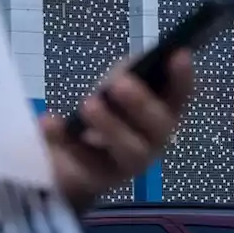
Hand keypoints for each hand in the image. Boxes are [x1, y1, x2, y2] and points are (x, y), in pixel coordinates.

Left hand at [41, 50, 193, 209]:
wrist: (71, 160)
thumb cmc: (104, 115)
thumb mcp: (115, 88)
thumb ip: (127, 74)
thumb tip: (134, 64)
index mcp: (163, 115)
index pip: (181, 97)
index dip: (183, 78)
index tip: (180, 53)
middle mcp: (152, 142)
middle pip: (158, 128)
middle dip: (141, 103)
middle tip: (120, 83)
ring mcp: (126, 165)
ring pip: (129, 150)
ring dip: (111, 126)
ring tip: (89, 104)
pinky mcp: (96, 179)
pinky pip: (82, 162)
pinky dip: (64, 139)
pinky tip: (50, 120)